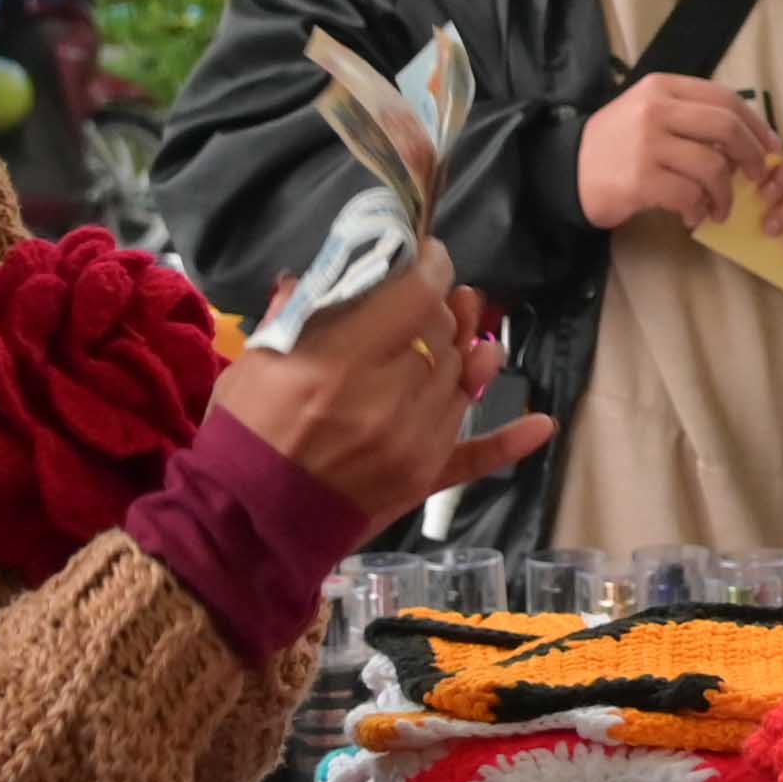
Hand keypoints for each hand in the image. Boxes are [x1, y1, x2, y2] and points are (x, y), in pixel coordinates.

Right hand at [215, 244, 555, 539]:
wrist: (245, 525)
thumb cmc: (241, 437)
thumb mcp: (253, 366)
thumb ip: (293, 316)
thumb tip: (319, 275)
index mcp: (338, 364)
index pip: (413, 297)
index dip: (429, 268)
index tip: (428, 256)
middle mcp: (385, 400)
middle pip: (442, 335)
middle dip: (441, 309)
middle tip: (430, 298)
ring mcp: (410, 443)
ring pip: (461, 381)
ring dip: (467, 354)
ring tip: (468, 335)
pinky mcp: (420, 479)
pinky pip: (474, 457)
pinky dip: (508, 441)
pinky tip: (541, 424)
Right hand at [579, 71, 775, 231]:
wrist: (563, 171)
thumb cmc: (615, 145)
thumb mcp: (648, 113)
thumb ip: (691, 118)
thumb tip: (747, 144)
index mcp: (662, 87)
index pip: (725, 98)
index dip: (756, 125)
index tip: (771, 147)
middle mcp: (656, 109)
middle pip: (726, 127)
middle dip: (752, 156)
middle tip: (757, 178)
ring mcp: (647, 143)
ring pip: (713, 166)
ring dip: (725, 194)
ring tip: (719, 208)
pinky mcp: (641, 179)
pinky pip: (690, 195)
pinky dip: (699, 210)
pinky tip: (693, 217)